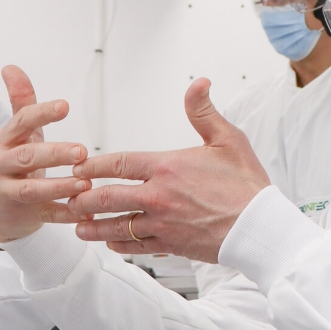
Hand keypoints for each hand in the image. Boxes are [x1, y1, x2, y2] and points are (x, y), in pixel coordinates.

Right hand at [0, 66, 92, 242]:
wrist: (2, 210)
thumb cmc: (16, 164)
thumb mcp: (18, 133)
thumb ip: (21, 102)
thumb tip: (10, 67)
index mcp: (4, 141)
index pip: (20, 122)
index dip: (42, 113)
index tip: (65, 106)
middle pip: (26, 156)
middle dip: (54, 154)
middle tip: (82, 151)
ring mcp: (6, 192)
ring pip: (32, 189)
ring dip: (60, 186)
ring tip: (85, 184)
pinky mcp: (18, 215)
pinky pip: (44, 214)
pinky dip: (65, 213)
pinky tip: (86, 212)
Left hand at [67, 78, 268, 262]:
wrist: (260, 227)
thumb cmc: (246, 184)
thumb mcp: (228, 140)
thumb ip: (204, 112)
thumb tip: (198, 83)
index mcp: (167, 167)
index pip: (119, 163)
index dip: (94, 166)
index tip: (79, 168)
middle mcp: (159, 196)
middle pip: (107, 197)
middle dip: (84, 198)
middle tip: (70, 198)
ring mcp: (162, 223)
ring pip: (116, 225)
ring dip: (93, 226)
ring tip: (79, 225)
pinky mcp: (170, 244)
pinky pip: (135, 245)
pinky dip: (118, 244)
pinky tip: (110, 242)